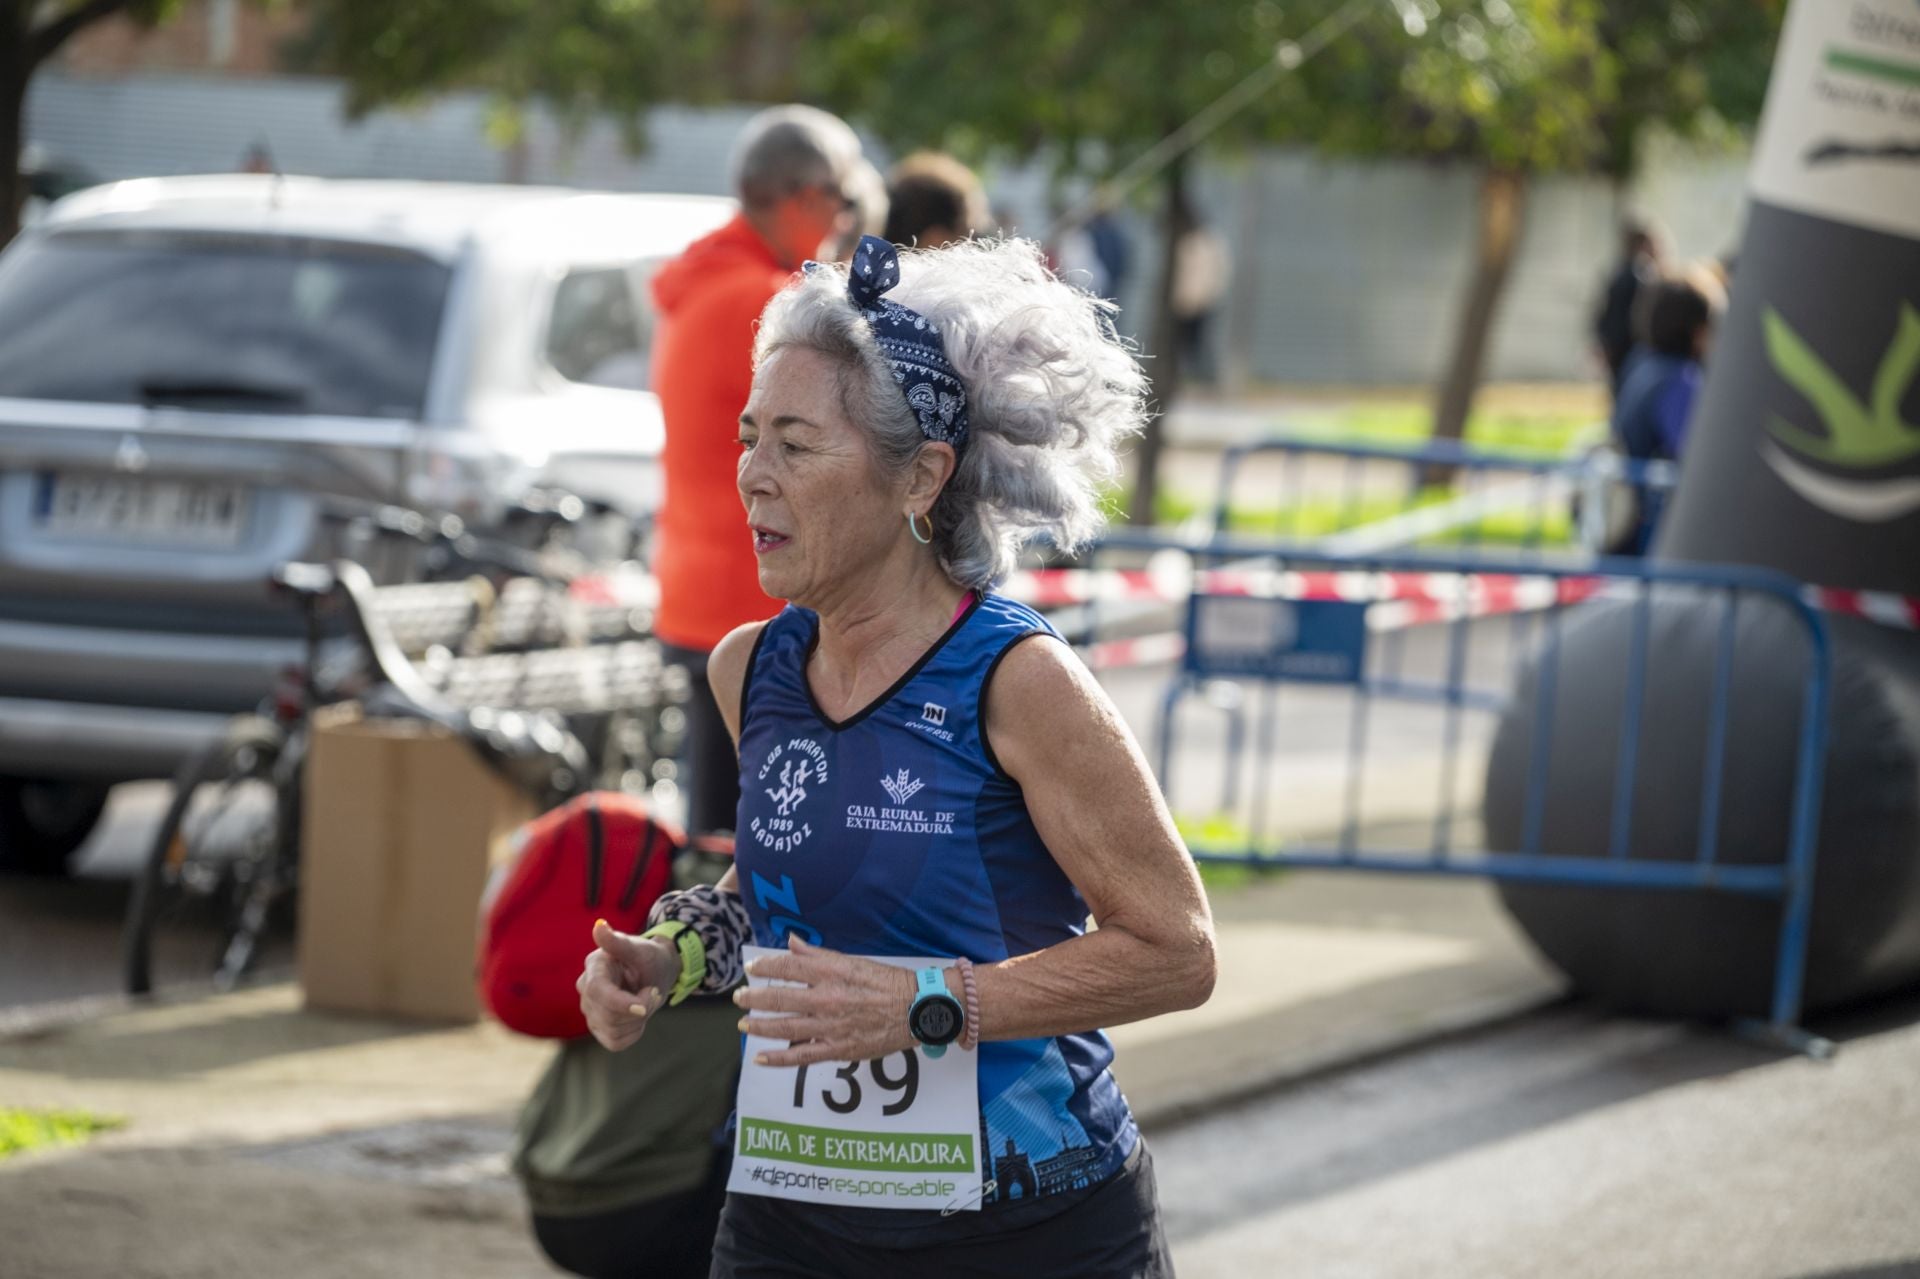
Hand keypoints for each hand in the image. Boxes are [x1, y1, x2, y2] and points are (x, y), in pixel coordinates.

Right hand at [577, 919, 680, 1051]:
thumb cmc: (649, 957)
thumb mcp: (640, 949)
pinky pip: (615, 1042)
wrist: (656, 973)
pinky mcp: (598, 1027)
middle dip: (639, 1009)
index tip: (645, 1006)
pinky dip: (633, 1032)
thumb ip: (618, 943)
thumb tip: (599, 926)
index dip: (621, 1004)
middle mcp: (586, 989)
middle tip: (653, 992)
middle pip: (607, 1016)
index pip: (598, 992)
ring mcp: (590, 1010)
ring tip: (646, 1000)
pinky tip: (638, 1016)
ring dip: (638, 1021)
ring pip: (612, 1031)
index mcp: (594, 967)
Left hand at [733, 936, 918, 1066]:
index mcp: (831, 972)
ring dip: (759, 1026)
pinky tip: (760, 1058)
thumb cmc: (887, 982)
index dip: (765, 967)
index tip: (752, 968)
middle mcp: (827, 998)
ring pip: (785, 1027)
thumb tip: (791, 941)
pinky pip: (802, 1056)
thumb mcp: (853, 961)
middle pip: (779, 998)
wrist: (916, 1008)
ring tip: (744, 1024)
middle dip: (754, 998)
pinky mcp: (838, 1049)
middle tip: (739, 997)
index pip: (787, 967)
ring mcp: (831, 1026)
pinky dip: (778, 1059)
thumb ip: (819, 955)